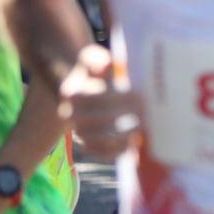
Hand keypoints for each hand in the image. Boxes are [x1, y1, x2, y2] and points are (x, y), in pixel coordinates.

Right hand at [59, 44, 143, 162]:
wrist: (87, 90)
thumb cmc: (96, 73)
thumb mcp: (94, 59)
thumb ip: (96, 60)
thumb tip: (107, 64)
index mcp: (71, 93)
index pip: (91, 98)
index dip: (115, 98)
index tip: (136, 93)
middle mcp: (69, 115)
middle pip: (95, 121)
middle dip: (122, 116)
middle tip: (144, 111)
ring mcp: (78, 131)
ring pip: (95, 141)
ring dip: (120, 136)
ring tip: (139, 128)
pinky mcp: (89, 145)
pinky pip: (99, 153)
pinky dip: (115, 152)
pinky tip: (132, 145)